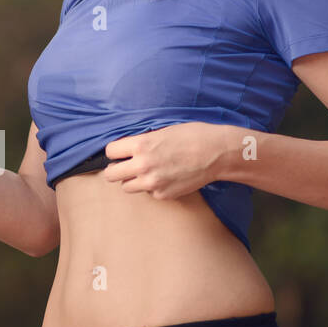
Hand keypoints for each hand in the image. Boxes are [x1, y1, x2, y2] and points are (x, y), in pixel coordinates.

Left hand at [101, 122, 226, 198]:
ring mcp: (152, 183)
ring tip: (147, 172)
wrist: (217, 153)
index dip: (115, 152)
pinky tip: (166, 177)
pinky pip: (148, 193)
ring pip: (127, 187)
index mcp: (140, 145)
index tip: (120, 153)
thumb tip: (127, 149)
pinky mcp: (163, 195)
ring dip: (133, 180)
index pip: (109, 152)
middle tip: (124, 166)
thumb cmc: (193, 136)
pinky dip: (153, 187)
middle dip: (116, 169)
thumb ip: (142, 142)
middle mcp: (142, 166)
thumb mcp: (162, 131)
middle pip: (111, 175)